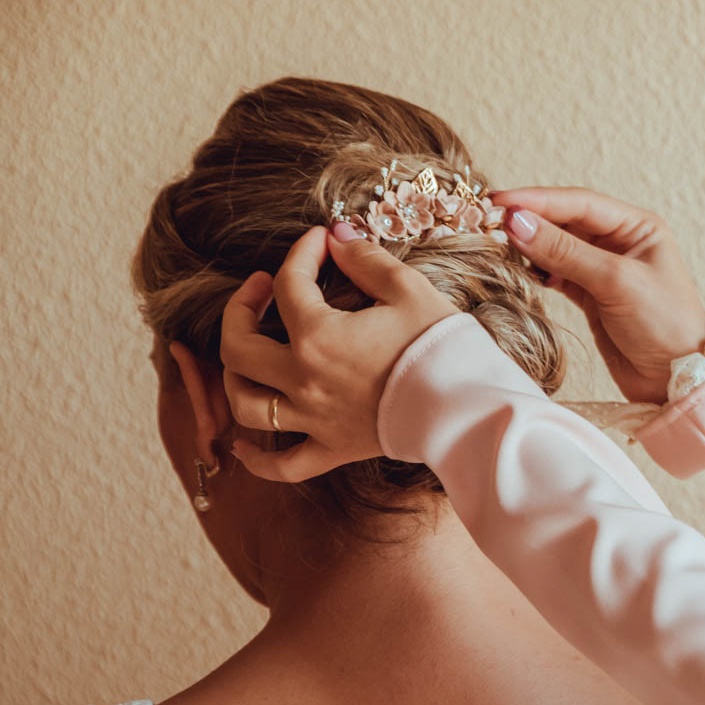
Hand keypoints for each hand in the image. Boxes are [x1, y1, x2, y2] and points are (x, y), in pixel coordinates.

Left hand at [219, 224, 458, 480]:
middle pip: (238, 346)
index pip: (288, 284)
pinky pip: (282, 465)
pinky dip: (256, 459)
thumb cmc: (442, 347)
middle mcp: (303, 379)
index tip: (320, 241)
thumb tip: (339, 240)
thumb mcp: (409, 290)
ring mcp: (314, 419)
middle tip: (262, 289)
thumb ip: (366, 261)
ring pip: (245, 404)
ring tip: (248, 357)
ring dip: (234, 377)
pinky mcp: (334, 449)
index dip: (301, 252)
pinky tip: (243, 445)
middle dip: (240, 309)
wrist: (469, 409)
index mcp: (317, 335)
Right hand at [493, 187, 704, 402]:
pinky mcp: (591, 296)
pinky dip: (537, 271)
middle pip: (565, 221)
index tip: (500, 202)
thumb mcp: (616, 282)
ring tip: (498, 246)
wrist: (677, 380)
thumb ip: (566, 252)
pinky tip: (521, 271)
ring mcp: (604, 269)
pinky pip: (556, 273)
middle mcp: (621, 243)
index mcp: (638, 227)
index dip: (538, 200)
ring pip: (557, 247)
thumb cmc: (665, 326)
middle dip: (529, 221)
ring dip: (529, 246)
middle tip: (488, 222)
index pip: (580, 203)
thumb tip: (517, 222)